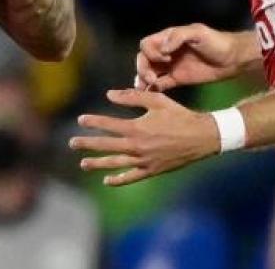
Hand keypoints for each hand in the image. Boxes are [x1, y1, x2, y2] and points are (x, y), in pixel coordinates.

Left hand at [69, 89, 219, 185]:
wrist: (202, 137)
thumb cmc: (179, 115)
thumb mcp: (157, 100)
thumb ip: (132, 96)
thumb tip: (109, 94)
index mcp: (137, 128)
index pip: (109, 125)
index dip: (93, 122)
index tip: (80, 120)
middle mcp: (138, 146)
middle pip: (107, 146)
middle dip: (87, 144)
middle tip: (71, 143)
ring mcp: (144, 161)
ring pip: (116, 164)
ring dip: (98, 164)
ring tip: (82, 164)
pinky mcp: (152, 170)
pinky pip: (132, 177)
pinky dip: (119, 180)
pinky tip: (107, 181)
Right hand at [135, 23, 242, 91]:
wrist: (234, 59)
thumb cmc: (216, 42)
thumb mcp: (198, 33)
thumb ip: (178, 37)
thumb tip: (162, 50)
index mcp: (168, 38)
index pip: (147, 44)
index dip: (150, 52)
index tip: (165, 59)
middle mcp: (166, 52)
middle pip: (144, 59)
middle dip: (143, 68)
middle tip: (151, 78)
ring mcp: (171, 66)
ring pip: (149, 71)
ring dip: (143, 79)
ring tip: (144, 88)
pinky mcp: (177, 79)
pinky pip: (160, 83)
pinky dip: (153, 88)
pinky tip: (150, 93)